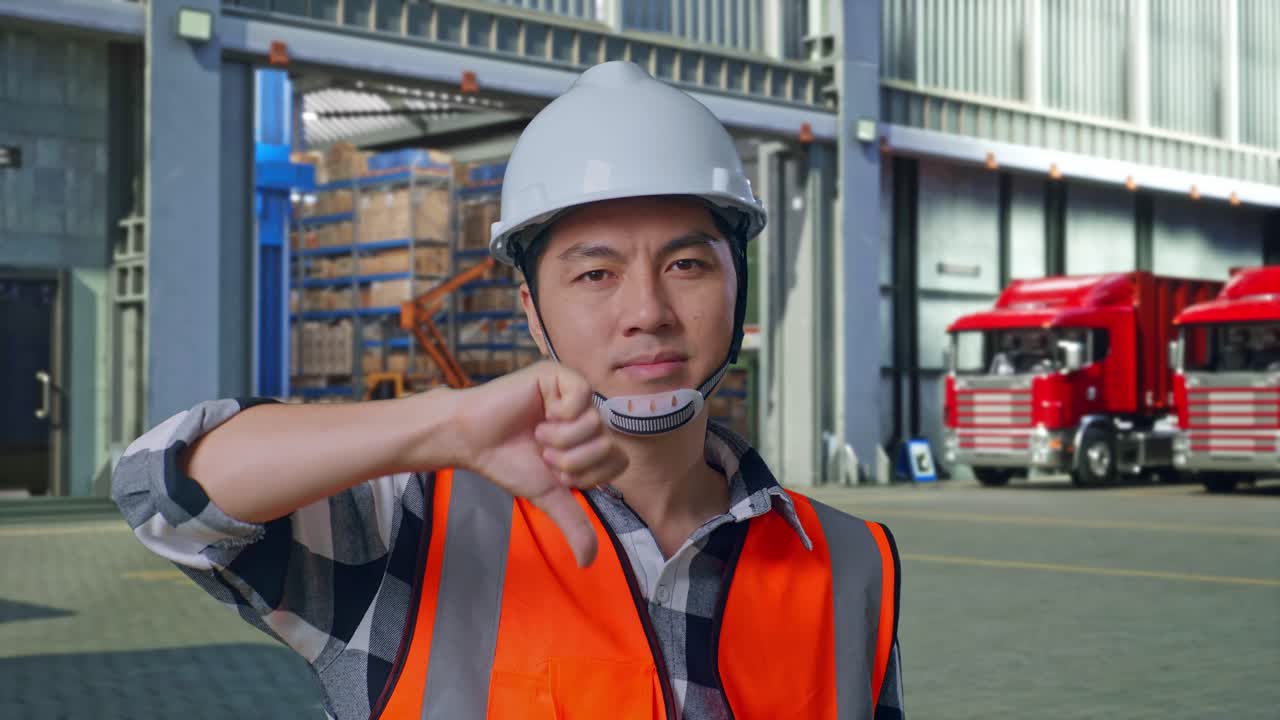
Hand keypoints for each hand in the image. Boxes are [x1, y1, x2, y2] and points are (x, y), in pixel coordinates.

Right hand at [449, 361, 628, 566]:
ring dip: (560, 439)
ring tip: (537, 433)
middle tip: (544, 453)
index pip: (618, 461)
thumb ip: (573, 524)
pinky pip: (582, 397)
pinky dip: (559, 414)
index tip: (557, 473)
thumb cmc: (507, 461)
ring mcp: (575, 394)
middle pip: (608, 444)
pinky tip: (540, 413)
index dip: (588, 475)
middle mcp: (587, 415)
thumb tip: (588, 562)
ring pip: (594, 423)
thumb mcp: (547, 495)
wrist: (473, 440)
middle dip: (571, 461)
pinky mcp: (559, 376)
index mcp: (589, 440)